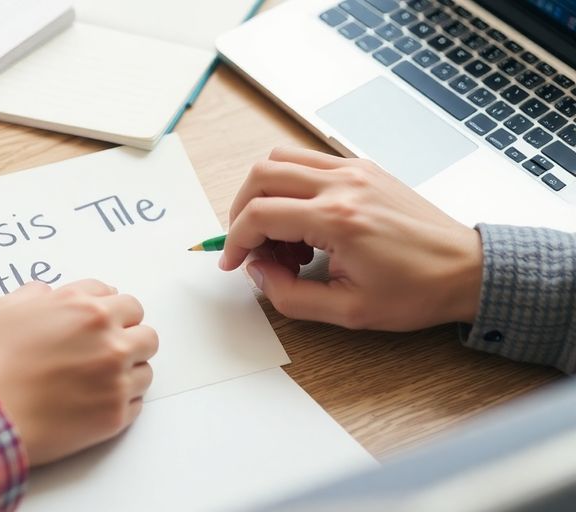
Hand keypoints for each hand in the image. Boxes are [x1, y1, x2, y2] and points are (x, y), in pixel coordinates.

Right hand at [0, 279, 157, 465]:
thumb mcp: (4, 308)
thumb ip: (34, 295)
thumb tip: (48, 293)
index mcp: (85, 308)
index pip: (122, 300)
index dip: (108, 312)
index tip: (98, 324)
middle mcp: (108, 340)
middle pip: (145, 332)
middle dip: (127, 338)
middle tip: (103, 351)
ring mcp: (115, 379)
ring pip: (145, 368)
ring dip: (128, 371)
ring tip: (97, 380)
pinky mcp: (114, 416)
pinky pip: (136, 403)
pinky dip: (120, 402)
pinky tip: (93, 402)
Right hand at [220, 147, 483, 330]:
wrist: (468, 270)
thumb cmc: (417, 290)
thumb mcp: (348, 311)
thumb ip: (290, 295)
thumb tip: (259, 273)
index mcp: (338, 219)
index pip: (260, 214)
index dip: (235, 241)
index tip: (233, 262)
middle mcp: (343, 185)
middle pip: (262, 175)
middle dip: (241, 211)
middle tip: (249, 246)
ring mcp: (354, 170)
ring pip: (281, 159)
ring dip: (264, 194)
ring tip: (280, 235)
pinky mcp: (363, 168)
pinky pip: (308, 161)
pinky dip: (290, 186)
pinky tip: (304, 222)